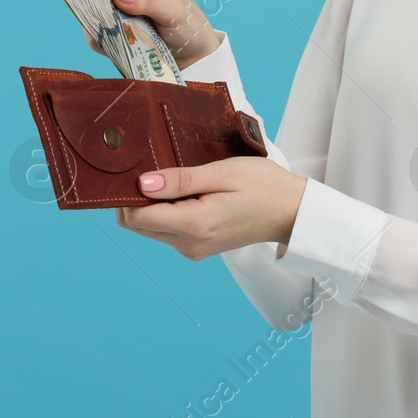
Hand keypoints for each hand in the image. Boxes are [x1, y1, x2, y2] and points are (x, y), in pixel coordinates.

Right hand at [81, 0, 222, 69]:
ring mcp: (116, 7)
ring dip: (98, 20)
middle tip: (103, 10)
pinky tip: (114, 44)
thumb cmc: (189, 24)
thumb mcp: (173, 10)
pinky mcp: (112, 29)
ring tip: (115, 31)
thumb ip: (148, 0)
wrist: (193, 56)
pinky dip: (101, 39)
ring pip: (93, 8)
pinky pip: (96, 32)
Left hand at [115, 156, 309, 259]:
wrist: (290, 212)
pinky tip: (184, 192)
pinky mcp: (196, 247)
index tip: (137, 168)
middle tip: (153, 168)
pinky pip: (166, 230)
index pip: (136, 217)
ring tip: (175, 178)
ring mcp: (192, 249)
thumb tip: (142, 183)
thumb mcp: (222, 173)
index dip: (127, 193)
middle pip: (137, 224)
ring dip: (151, 204)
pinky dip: (165, 211)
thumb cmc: (263, 186)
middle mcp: (188, 244)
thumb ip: (181, 180)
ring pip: (149, 227)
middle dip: (135, 198)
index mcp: (194, 225)